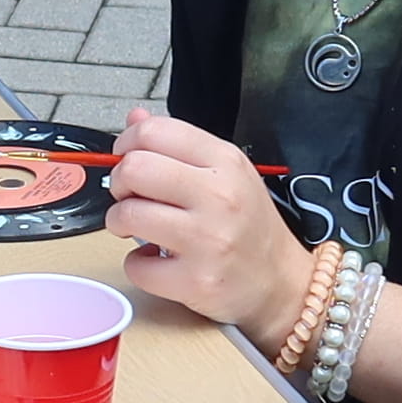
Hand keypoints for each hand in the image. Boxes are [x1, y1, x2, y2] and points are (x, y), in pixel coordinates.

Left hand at [103, 109, 306, 338]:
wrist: (282, 282)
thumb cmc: (250, 226)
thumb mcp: (227, 173)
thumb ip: (180, 146)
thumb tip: (135, 120)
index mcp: (225, 161)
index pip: (154, 132)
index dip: (126, 144)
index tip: (126, 159)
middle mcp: (218, 196)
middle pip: (134, 169)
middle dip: (119, 183)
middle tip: (130, 196)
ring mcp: (207, 240)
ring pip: (127, 215)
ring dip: (120, 223)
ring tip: (137, 229)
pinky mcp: (196, 281)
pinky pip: (136, 266)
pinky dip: (138, 265)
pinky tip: (157, 261)